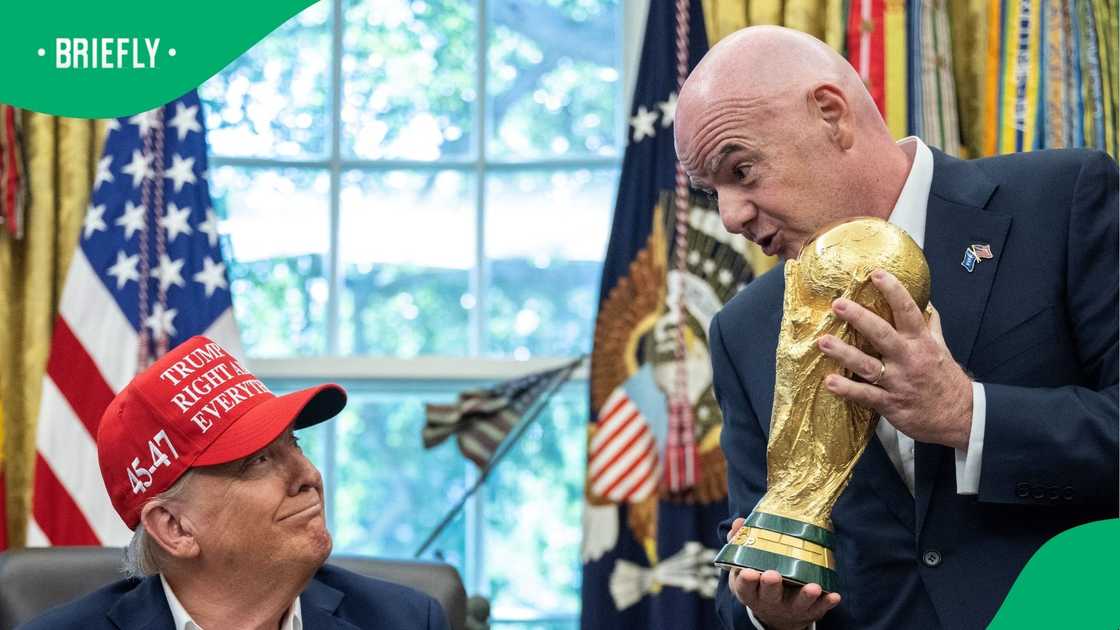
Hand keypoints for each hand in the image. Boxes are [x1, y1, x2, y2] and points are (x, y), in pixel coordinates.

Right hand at [725, 518, 840, 629]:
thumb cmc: (758, 583)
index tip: (749, 573)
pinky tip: (834, 596)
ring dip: (805, 596)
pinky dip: (826, 602)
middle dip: (771, 585)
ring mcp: (790, 607)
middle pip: (770, 595)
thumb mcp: (743, 567)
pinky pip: (819, 607)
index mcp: (751, 590)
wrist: (775, 614)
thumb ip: (740, 543)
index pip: (745, 586)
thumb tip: (739, 522)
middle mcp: (769, 601)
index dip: (747, 580)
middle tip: (773, 576)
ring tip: (813, 587)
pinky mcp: (808, 610)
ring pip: (797, 603)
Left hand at [817, 269, 972, 449]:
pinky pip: (866, 395)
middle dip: (860, 318)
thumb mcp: (941, 349)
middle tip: (838, 304)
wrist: (960, 417)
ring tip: (823, 342)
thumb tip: (926, 304)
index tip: (876, 274)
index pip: (908, 311)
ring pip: (868, 365)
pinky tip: (830, 382)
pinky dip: (847, 390)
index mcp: (921, 342)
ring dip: (844, 353)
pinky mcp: (890, 404)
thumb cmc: (945, 380)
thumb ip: (930, 326)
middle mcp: (908, 359)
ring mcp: (898, 382)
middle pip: (882, 334)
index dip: (893, 291)